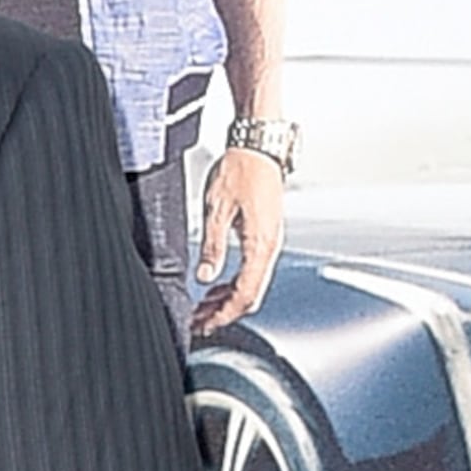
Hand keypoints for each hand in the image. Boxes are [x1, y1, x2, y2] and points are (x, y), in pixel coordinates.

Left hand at [189, 136, 285, 335]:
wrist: (259, 145)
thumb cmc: (240, 169)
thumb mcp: (217, 209)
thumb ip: (212, 246)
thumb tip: (205, 277)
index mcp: (261, 244)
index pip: (244, 294)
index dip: (223, 314)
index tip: (204, 325)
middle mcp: (270, 246)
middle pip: (251, 295)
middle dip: (224, 313)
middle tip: (199, 322)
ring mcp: (270, 242)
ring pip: (251, 284)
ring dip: (227, 300)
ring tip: (202, 307)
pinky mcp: (265, 235)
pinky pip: (252, 270)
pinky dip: (234, 283)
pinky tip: (215, 286)